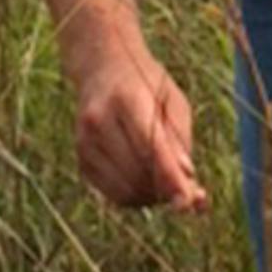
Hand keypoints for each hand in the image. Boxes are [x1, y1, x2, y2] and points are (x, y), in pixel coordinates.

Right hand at [72, 44, 207, 214]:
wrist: (102, 69)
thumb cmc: (148, 86)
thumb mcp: (173, 103)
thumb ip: (180, 143)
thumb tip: (188, 187)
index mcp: (127, 99)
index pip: (150, 148)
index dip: (170, 178)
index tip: (189, 202)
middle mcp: (99, 120)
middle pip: (137, 173)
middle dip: (166, 190)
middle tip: (188, 192)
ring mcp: (85, 141)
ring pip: (126, 190)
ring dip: (153, 196)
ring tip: (168, 183)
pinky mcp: (81, 159)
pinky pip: (113, 194)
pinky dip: (136, 196)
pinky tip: (149, 182)